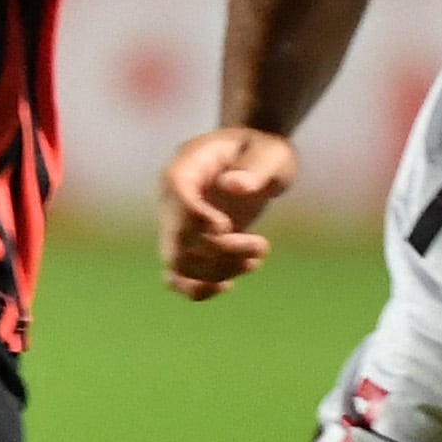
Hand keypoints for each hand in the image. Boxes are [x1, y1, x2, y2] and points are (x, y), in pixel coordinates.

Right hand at [158, 126, 299, 299]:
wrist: (254, 163)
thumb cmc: (262, 152)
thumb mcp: (270, 153)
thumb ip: (254, 168)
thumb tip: (232, 186)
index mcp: (186, 167)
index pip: (176, 193)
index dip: (196, 217)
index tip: (227, 226)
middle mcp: (172, 199)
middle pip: (177, 238)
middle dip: (221, 251)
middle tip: (261, 244)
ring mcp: (175, 225)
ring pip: (177, 265)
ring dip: (217, 273)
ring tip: (255, 260)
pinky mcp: (186, 247)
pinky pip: (177, 279)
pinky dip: (200, 289)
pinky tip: (230, 284)